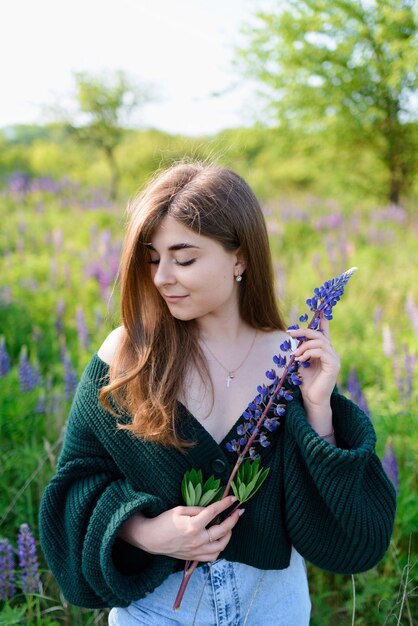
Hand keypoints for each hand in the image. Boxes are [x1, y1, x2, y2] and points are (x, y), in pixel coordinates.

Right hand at [122, 496, 242, 561]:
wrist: (151, 539)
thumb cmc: (164, 521)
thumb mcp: (180, 510)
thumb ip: (197, 510)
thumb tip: (211, 510)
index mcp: (193, 526)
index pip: (214, 512)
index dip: (225, 504)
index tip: (233, 498)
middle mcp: (197, 540)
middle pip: (222, 530)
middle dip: (233, 520)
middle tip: (238, 512)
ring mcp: (196, 551)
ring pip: (221, 546)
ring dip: (228, 535)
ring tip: (230, 526)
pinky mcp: (194, 557)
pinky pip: (212, 556)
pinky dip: (219, 548)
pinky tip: (219, 540)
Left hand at [287, 315, 339, 415]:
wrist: (312, 399)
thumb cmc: (306, 382)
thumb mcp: (301, 362)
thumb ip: (301, 349)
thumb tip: (295, 337)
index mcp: (324, 351)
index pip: (325, 332)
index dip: (323, 321)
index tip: (320, 309)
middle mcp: (332, 352)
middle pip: (319, 335)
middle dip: (304, 332)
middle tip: (290, 334)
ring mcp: (334, 358)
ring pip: (319, 342)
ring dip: (304, 346)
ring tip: (295, 355)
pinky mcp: (334, 365)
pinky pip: (321, 352)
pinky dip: (309, 353)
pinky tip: (301, 360)